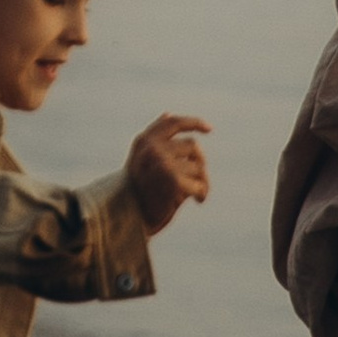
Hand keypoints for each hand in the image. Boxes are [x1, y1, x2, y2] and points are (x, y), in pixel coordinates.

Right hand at [127, 113, 211, 231]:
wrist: (127, 223)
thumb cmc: (136, 196)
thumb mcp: (142, 161)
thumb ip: (156, 140)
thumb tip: (168, 113)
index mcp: (143, 142)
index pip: (173, 123)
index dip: (193, 123)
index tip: (209, 129)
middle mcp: (152, 149)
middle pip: (193, 146)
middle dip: (201, 164)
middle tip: (202, 182)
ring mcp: (162, 162)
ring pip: (198, 166)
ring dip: (202, 181)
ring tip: (197, 195)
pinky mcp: (173, 180)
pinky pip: (199, 183)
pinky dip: (202, 193)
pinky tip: (198, 200)